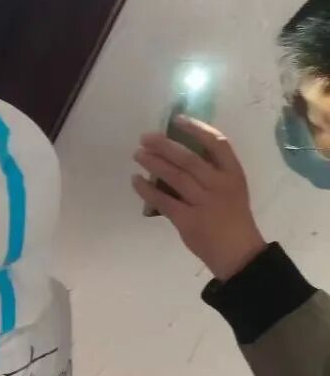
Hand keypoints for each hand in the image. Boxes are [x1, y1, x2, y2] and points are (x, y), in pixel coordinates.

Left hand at [131, 118, 266, 279]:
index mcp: (234, 175)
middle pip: (189, 158)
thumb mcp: (231, 189)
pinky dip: (146, 189)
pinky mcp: (188, 220)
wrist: (239, 254)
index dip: (197, 129)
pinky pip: (163, 200)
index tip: (177, 120)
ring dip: (153, 163)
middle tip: (145, 137)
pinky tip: (136, 180)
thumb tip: (178, 152)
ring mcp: (204, 203)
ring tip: (138, 154)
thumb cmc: (233, 218)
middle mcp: (219, 186)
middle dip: (164, 145)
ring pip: (174, 176)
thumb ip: (211, 172)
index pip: (218, 143)